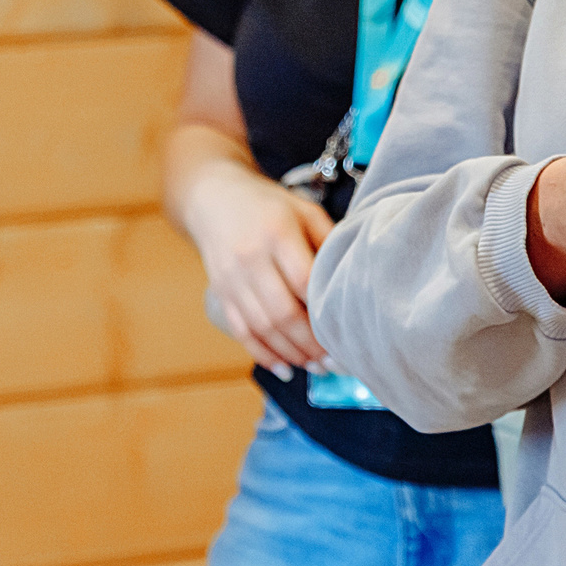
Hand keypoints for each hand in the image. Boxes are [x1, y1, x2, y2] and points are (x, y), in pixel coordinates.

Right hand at [179, 161, 332, 375]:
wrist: (213, 198)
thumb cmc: (267, 205)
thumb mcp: (304, 210)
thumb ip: (329, 241)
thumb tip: (353, 278)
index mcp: (276, 232)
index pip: (303, 280)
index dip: (324, 310)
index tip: (345, 329)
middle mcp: (250, 257)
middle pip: (282, 312)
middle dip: (311, 343)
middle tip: (334, 359)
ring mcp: (231, 278)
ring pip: (262, 327)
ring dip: (291, 353)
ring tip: (316, 366)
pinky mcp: (221, 293)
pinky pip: (242, 331)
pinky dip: (264, 354)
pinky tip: (285, 367)